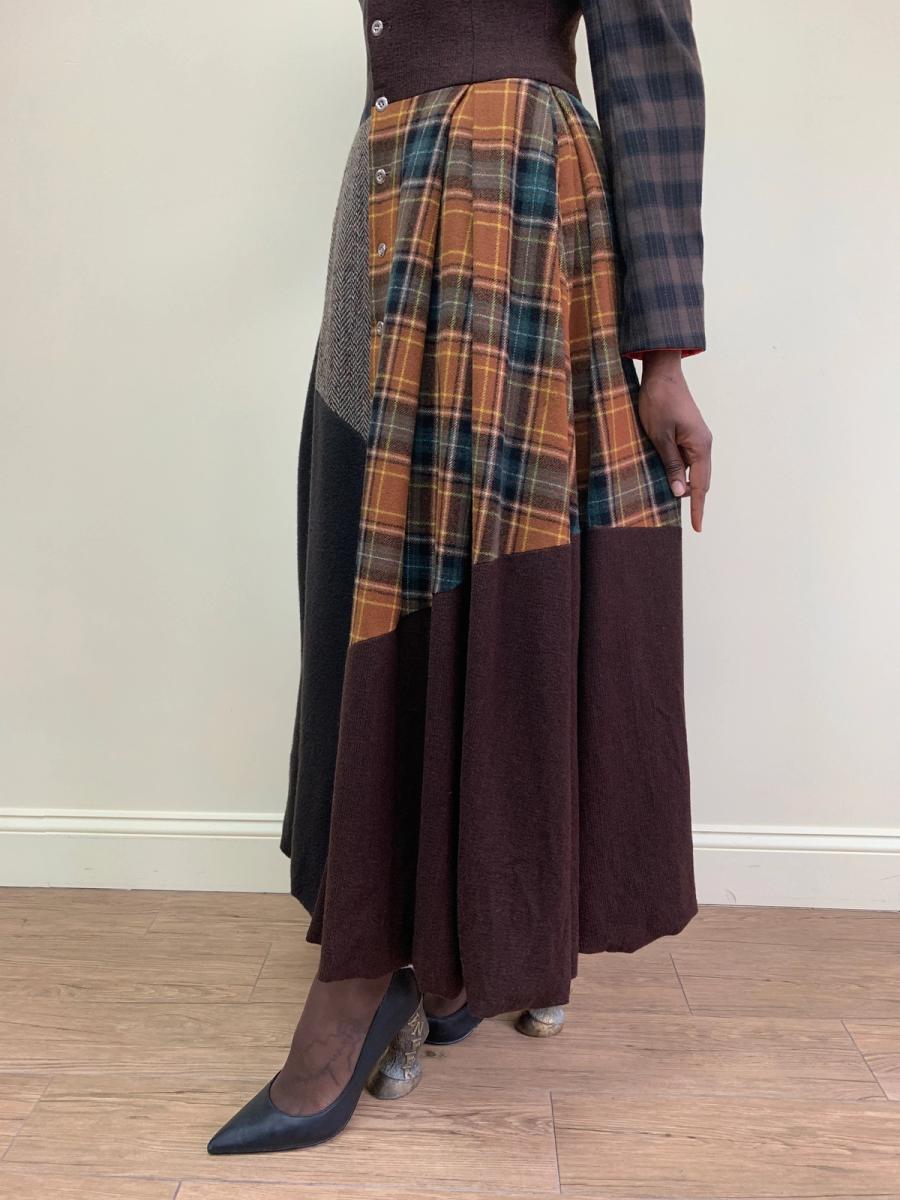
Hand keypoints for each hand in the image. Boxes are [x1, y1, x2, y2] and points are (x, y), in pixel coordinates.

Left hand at [637, 350, 711, 532]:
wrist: (662, 373)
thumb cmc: (658, 403)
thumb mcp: (660, 437)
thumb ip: (671, 466)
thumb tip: (680, 493)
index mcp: (700, 447)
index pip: (700, 486)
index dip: (698, 509)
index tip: (698, 529)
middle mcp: (704, 444)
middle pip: (700, 481)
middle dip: (691, 498)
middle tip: (677, 515)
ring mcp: (699, 439)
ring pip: (694, 470)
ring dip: (683, 483)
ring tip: (668, 496)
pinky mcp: (691, 433)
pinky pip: (689, 459)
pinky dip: (680, 471)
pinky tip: (668, 476)